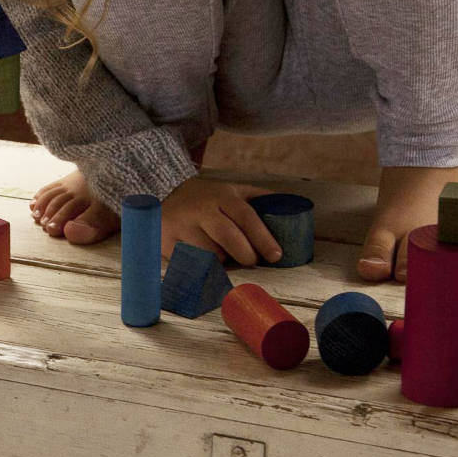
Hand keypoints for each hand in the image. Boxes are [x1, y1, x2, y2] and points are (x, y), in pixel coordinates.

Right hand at [160, 177, 282, 265]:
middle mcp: (201, 208)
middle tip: (251, 261)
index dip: (263, 238)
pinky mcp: (167, 240)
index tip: (276, 256)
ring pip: (209, 254)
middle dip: (245, 254)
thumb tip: (293, 206)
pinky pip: (191, 263)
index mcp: (222, 195)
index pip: (246, 216)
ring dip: (222, 260)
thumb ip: (260, 198)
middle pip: (228, 236)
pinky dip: (202, 266)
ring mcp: (182, 224)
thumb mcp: (232, 190)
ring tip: (221, 252)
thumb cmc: (207, 197)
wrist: (164, 193)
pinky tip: (202, 257)